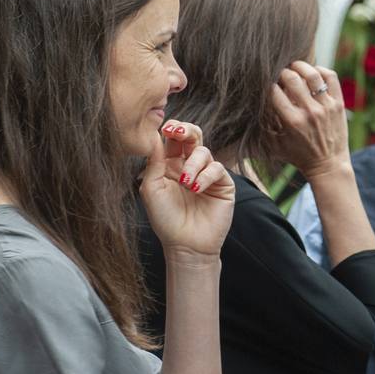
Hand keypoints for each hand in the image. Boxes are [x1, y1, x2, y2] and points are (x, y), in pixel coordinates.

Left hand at [139, 121, 234, 257]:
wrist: (186, 244)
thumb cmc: (165, 219)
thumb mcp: (151, 188)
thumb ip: (154, 162)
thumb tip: (156, 136)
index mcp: (170, 165)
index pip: (173, 139)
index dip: (171, 129)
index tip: (165, 129)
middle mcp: (190, 166)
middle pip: (193, 136)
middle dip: (186, 131)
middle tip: (177, 133)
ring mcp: (207, 174)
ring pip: (203, 152)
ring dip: (193, 164)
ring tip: (185, 183)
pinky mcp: (223, 184)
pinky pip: (217, 168)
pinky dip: (205, 176)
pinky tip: (196, 189)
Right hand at [268, 61, 349, 179]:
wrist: (328, 165)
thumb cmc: (298, 156)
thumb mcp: (274, 146)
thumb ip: (262, 127)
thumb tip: (250, 107)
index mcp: (291, 121)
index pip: (273, 91)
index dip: (267, 84)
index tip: (267, 85)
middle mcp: (309, 112)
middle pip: (291, 78)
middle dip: (282, 72)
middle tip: (280, 75)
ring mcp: (326, 107)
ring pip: (313, 74)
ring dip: (300, 66)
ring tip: (295, 67)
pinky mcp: (338, 104)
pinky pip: (331, 77)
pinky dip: (321, 70)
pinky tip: (313, 73)